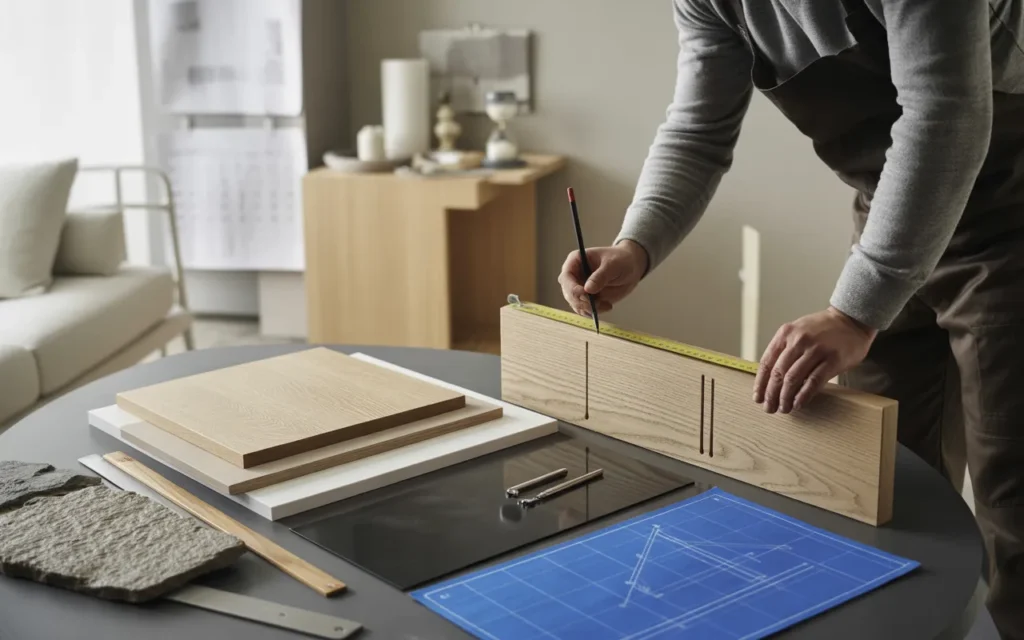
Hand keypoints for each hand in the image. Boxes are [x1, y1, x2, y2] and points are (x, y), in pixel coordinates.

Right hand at [558, 240, 647, 316]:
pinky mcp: (587, 299)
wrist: (631, 267)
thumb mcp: (613, 265)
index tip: (584, 294)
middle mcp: (574, 276)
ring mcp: (579, 289)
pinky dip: (595, 312)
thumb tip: (588, 289)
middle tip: (595, 304)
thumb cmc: (620, 259)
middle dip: (580, 301)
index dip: (571, 287)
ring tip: (605, 304)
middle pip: (568, 293)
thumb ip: (601, 276)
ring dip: (588, 308)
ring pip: (575, 304)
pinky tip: (607, 306)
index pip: (566, 276)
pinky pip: (585, 310)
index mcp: (576, 261)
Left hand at [753, 307, 876, 413]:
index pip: (766, 363)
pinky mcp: (833, 359)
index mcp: (785, 334)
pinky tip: (798, 404)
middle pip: (778, 373)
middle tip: (769, 408)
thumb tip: (770, 379)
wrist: (851, 320)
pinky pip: (814, 381)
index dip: (760, 383)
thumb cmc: (822, 329)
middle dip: (771, 394)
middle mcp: (798, 340)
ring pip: (793, 379)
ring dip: (785, 398)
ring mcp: (816, 349)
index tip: (757, 397)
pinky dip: (803, 395)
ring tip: (784, 409)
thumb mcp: (797, 332)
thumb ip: (784, 350)